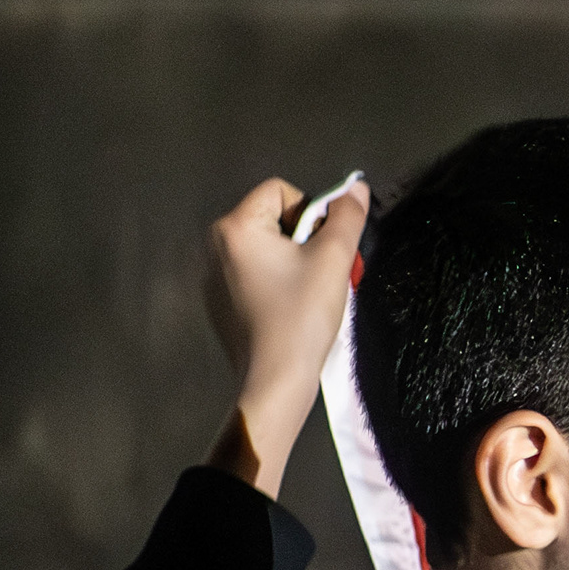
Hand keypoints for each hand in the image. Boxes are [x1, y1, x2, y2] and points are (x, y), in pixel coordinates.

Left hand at [200, 175, 366, 492]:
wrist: (275, 380)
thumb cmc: (301, 318)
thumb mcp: (333, 261)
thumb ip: (347, 218)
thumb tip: (356, 190)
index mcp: (236, 227)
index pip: (280, 191)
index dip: (311, 214)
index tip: (323, 249)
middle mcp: (215, 245)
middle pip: (271, 220)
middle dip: (303, 241)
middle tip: (321, 274)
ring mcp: (212, 276)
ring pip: (265, 249)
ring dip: (291, 263)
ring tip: (307, 295)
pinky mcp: (218, 301)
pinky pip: (253, 275)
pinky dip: (275, 284)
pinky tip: (288, 312)